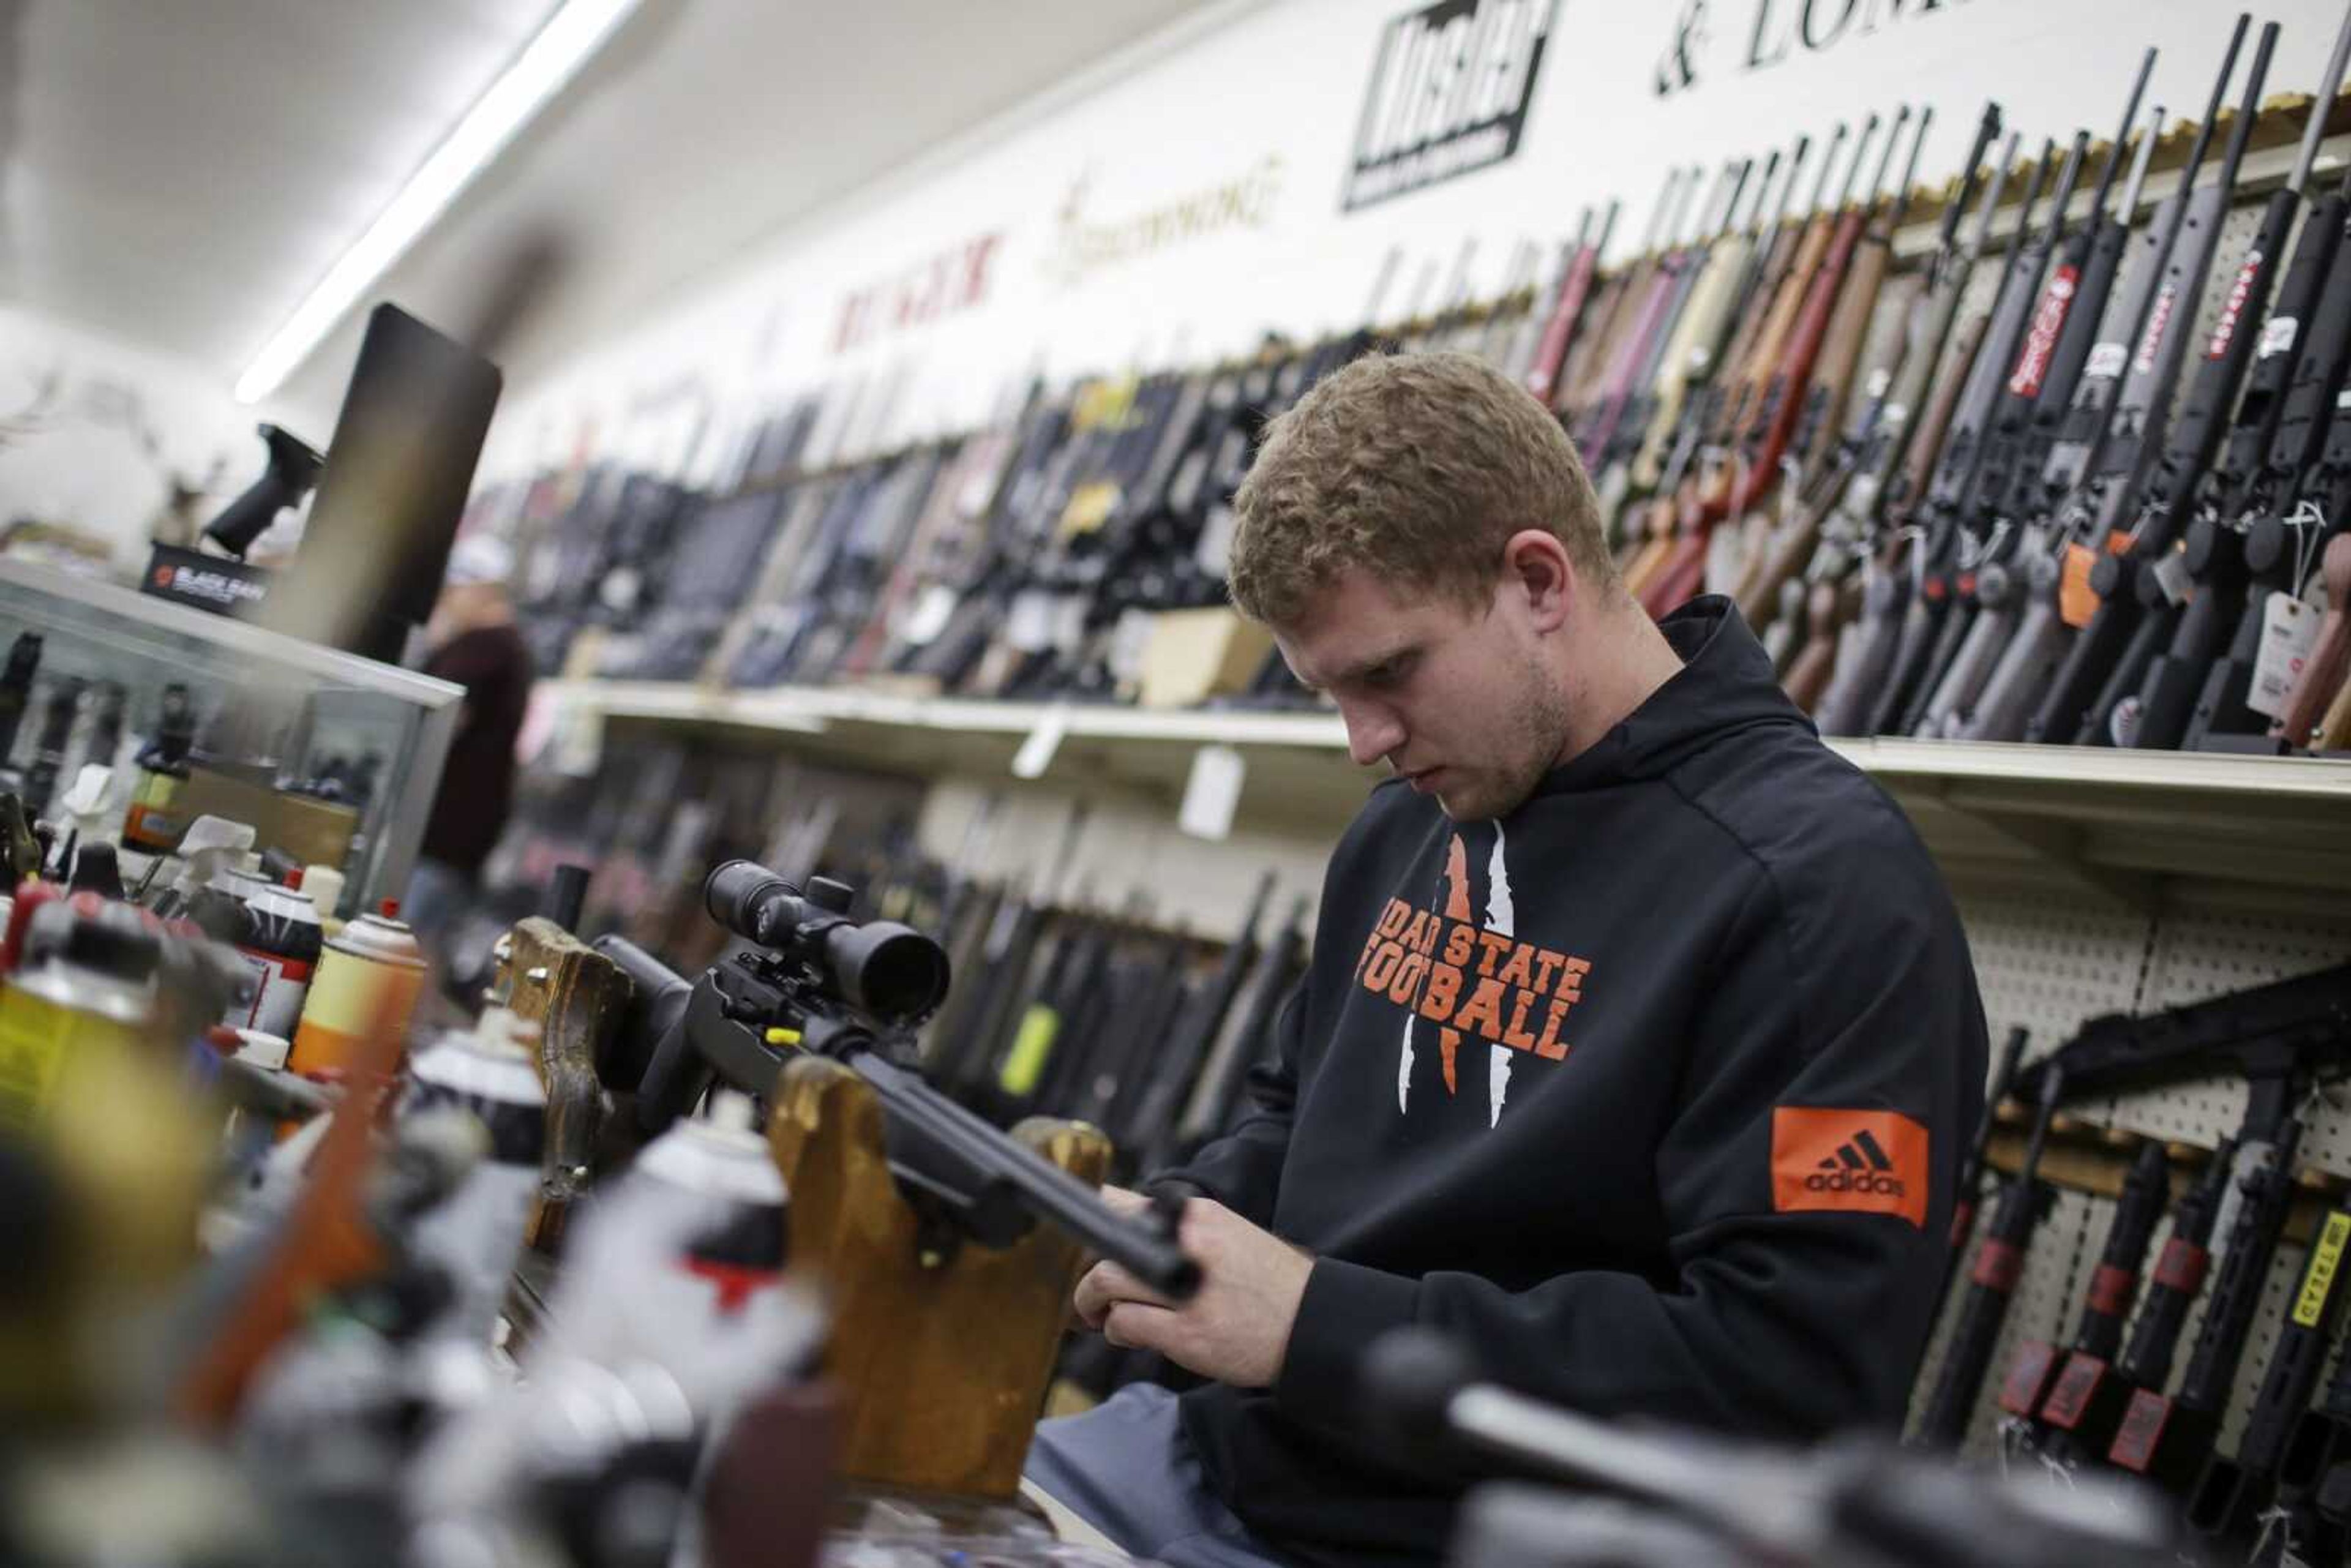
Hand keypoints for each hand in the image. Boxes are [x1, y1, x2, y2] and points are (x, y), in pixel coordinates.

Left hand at [1073, 1194, 1312, 1389]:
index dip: (1094, 1220)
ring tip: (1099, 1314)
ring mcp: (1185, 1291)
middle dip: (1090, 1273)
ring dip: (1092, 1302)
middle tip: (1091, 1292)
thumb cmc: (1272, 1284)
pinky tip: (1127, 1334)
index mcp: (1200, 1217)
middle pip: (1108, 1248)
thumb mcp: (1233, 1236)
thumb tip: (1129, 1217)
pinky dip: (1116, 1329)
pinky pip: (1125, 1324)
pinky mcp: (1185, 1332)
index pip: (1126, 1204)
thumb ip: (1185, 1231)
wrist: (1312, 1325)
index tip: (1081, 1237)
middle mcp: (1189, 1246)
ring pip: (1106, 1284)